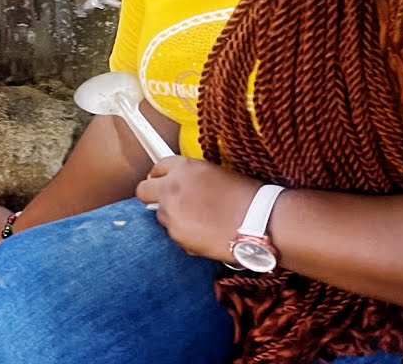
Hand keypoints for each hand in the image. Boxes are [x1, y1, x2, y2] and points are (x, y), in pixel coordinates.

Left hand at [135, 156, 261, 262]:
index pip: (158, 167)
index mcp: (185, 167)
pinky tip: (204, 234)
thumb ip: (192, 177)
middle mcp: (172, 187)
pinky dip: (184, 235)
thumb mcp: (216, 174)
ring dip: (173, 218)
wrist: (259, 222)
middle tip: (166, 202)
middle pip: (143, 190)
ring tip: (199, 222)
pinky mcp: (177, 235)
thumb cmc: (246, 196)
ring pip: (160, 215)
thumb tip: (181, 186)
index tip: (163, 183)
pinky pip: (173, 234)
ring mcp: (171, 212)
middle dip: (151, 196)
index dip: (160, 177)